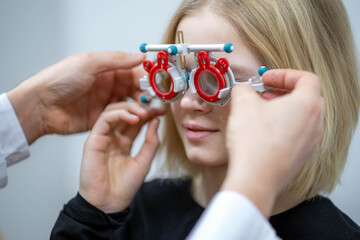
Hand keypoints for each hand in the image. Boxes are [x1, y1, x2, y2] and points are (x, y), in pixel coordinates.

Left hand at [7, 51, 145, 143]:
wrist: (41, 106)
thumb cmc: (60, 80)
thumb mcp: (89, 63)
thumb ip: (116, 60)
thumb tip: (139, 56)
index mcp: (105, 69)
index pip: (132, 71)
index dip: (146, 76)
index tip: (158, 83)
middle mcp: (108, 85)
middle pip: (134, 88)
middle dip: (147, 94)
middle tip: (156, 100)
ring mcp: (105, 102)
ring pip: (131, 103)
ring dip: (141, 106)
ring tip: (149, 111)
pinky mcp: (103, 118)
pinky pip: (121, 117)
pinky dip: (131, 117)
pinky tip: (137, 118)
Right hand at [79, 102, 165, 212]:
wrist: (109, 203)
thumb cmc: (124, 186)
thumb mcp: (144, 161)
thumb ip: (151, 142)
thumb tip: (156, 121)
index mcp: (124, 142)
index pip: (136, 121)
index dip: (149, 113)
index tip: (162, 111)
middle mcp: (113, 137)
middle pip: (125, 113)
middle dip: (141, 107)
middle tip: (154, 108)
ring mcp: (102, 137)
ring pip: (113, 111)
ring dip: (130, 107)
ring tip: (144, 112)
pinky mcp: (93, 140)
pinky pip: (104, 120)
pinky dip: (119, 114)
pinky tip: (133, 117)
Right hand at [222, 69, 324, 216]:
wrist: (254, 179)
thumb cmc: (253, 143)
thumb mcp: (242, 104)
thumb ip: (244, 89)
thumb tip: (243, 90)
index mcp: (307, 105)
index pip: (306, 79)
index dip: (284, 74)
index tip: (266, 79)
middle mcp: (315, 124)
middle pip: (306, 97)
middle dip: (283, 91)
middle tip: (264, 94)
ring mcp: (310, 143)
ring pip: (301, 117)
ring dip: (283, 110)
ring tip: (261, 113)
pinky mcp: (300, 157)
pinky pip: (296, 135)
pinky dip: (283, 127)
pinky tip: (262, 133)